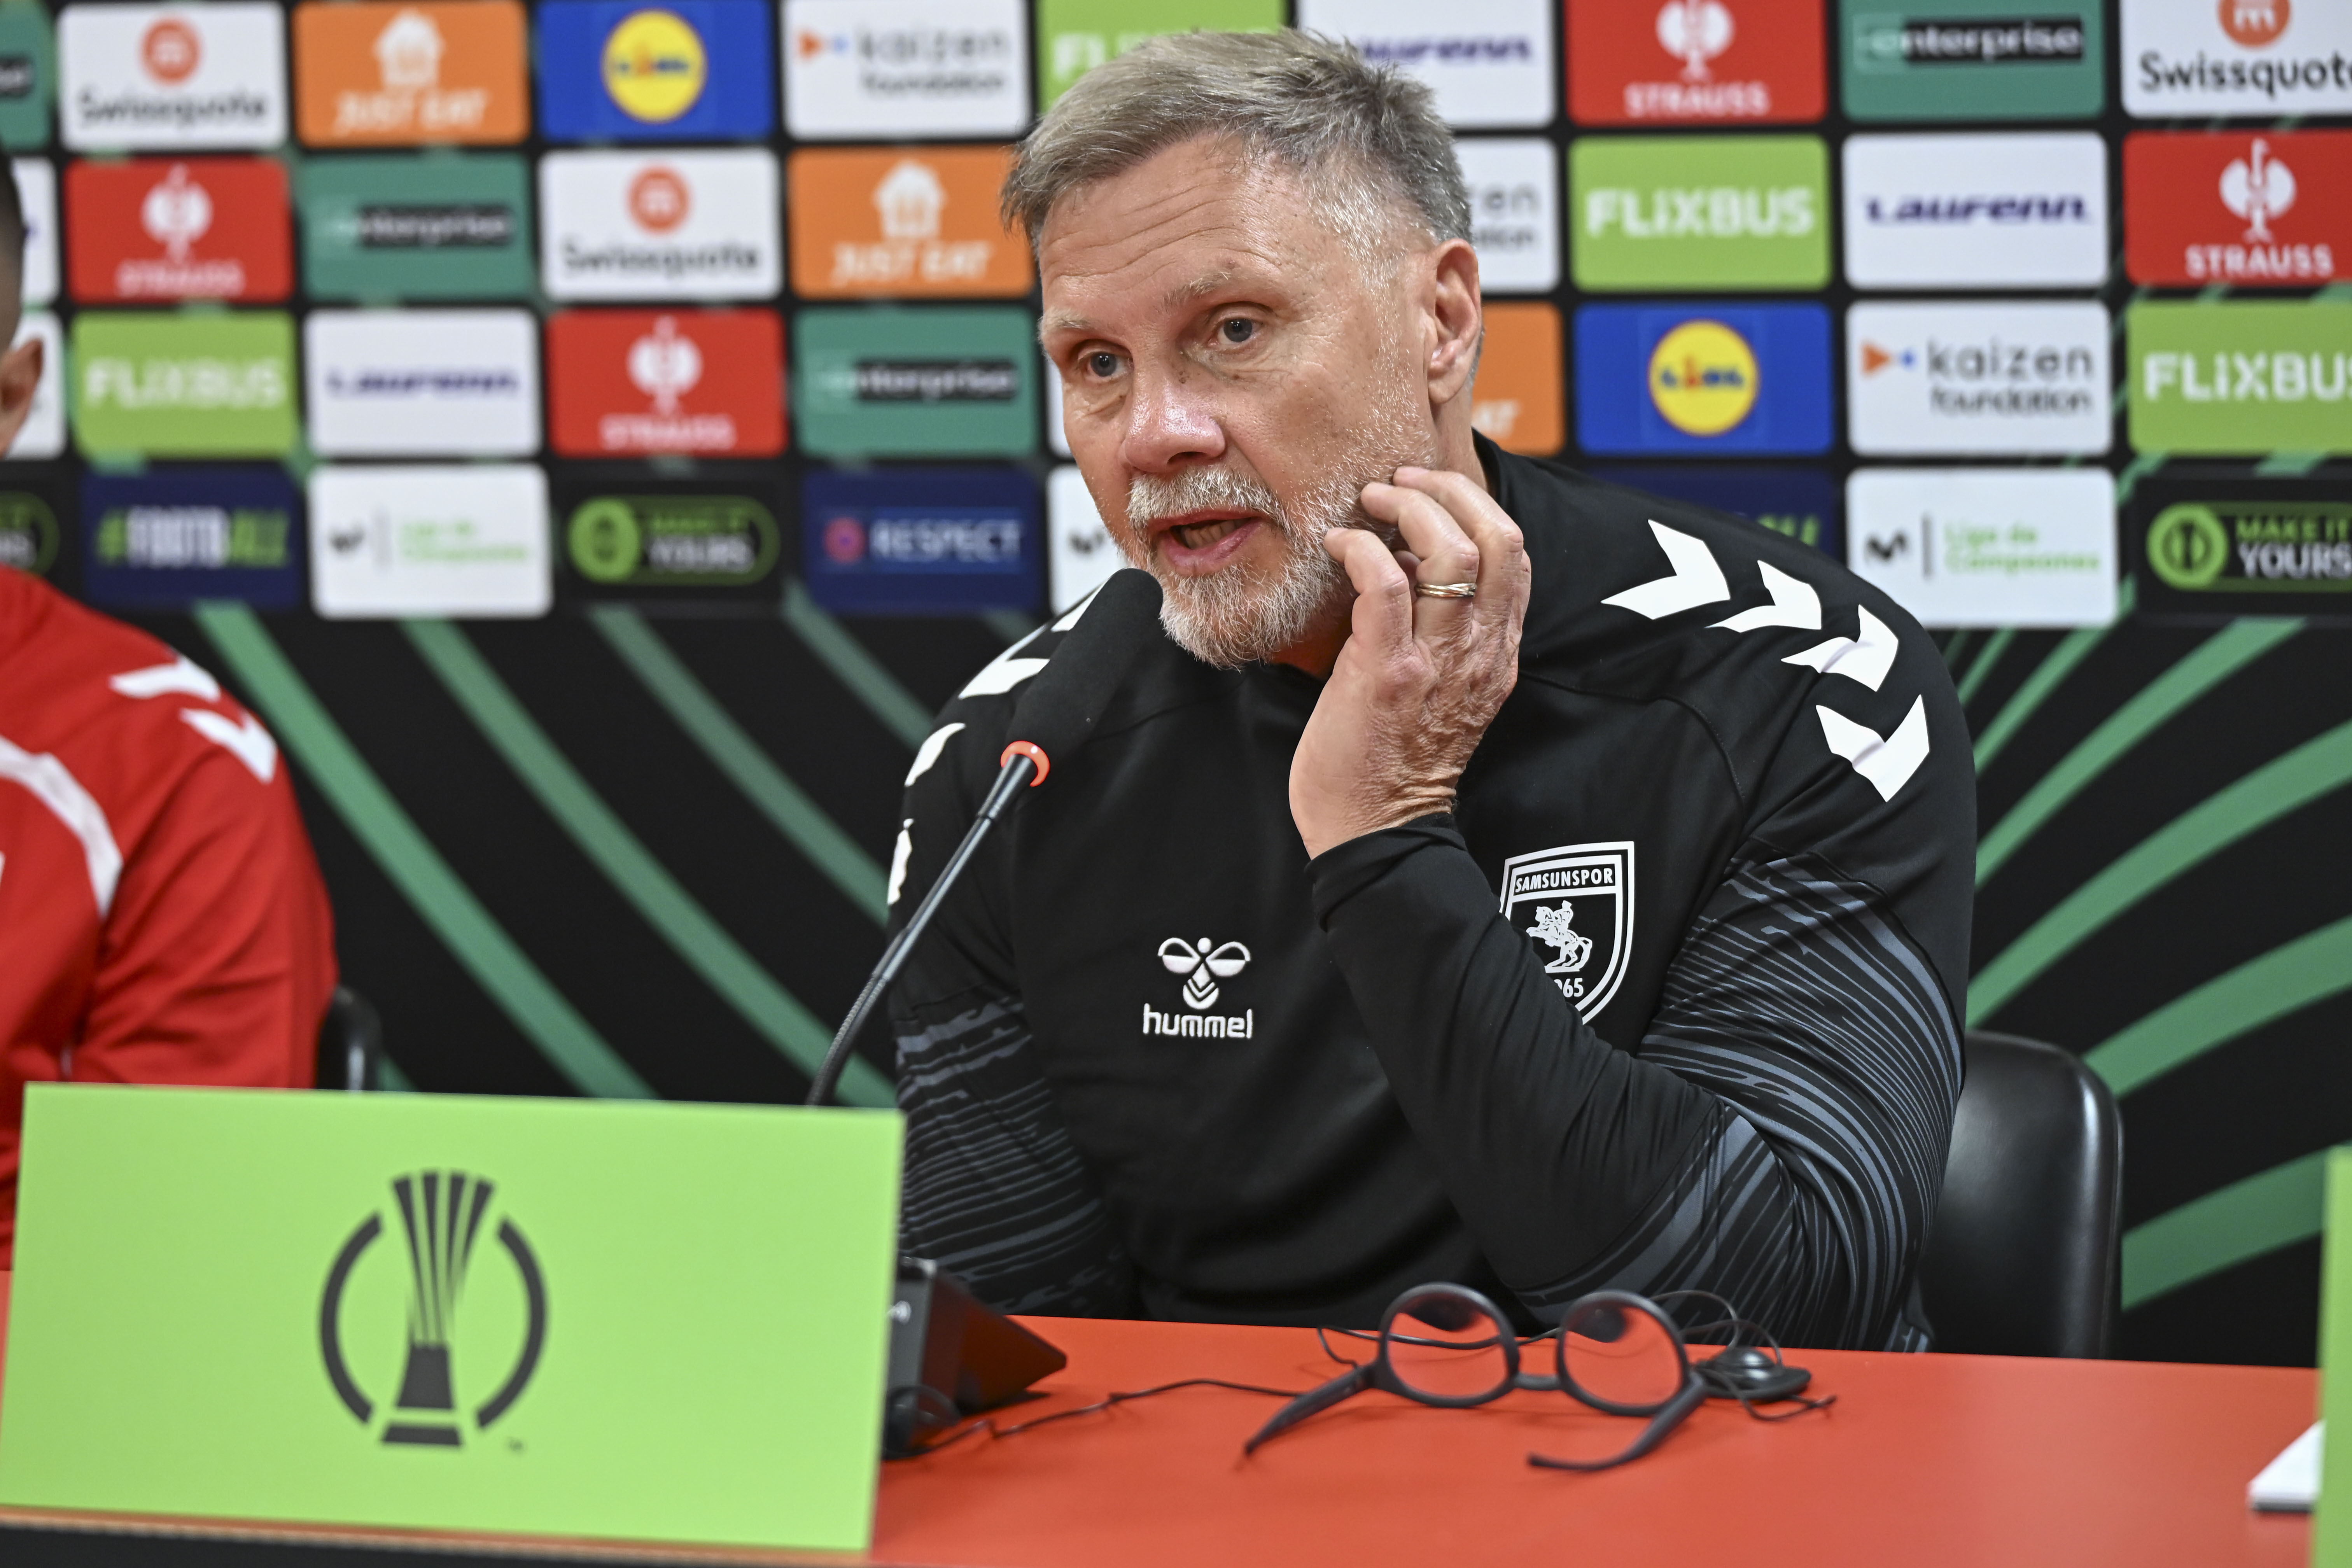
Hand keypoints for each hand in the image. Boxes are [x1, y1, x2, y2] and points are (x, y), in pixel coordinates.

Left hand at [1289, 466, 1530, 859]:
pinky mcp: (1387, 672)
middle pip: (1499, 539)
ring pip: (1451, 551)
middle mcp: (1479, 654)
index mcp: (1496, 655)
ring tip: (1370, 501)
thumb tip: (1409, 564)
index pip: (1516, 557)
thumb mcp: (1441, 691)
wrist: (1376, 834)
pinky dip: (1361, 549)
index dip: (1478, 507)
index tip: (1434, 492)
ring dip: (1407, 508)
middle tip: (1400, 481)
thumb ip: (1440, 631)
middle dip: (1449, 491)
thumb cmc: (1392, 763)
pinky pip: (1385, 585)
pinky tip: (1339, 546)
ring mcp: (1437, 662)